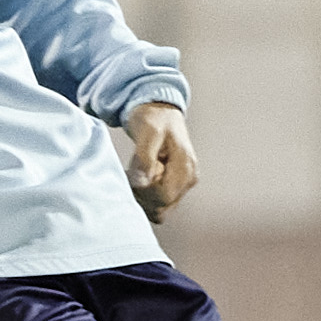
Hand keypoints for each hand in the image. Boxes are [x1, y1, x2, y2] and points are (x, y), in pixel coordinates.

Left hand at [124, 101, 197, 222]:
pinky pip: (160, 204)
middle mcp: (189, 178)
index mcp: (186, 166)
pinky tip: (140, 180)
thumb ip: (146, 158)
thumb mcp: (148, 132)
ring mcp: (184, 184)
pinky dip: (147, 198)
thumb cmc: (153, 119)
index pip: (164, 196)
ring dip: (144, 198)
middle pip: (163, 206)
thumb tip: (145, 182)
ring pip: (162, 209)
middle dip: (143, 196)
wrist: (159, 112)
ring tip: (136, 176)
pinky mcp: (176, 186)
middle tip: (132, 175)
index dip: (145, 192)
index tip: (133, 175)